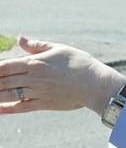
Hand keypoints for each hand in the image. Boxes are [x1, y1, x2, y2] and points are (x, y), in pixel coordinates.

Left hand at [0, 36, 124, 116]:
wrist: (94, 83)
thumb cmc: (79, 62)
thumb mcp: (59, 49)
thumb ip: (37, 45)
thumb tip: (20, 39)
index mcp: (35, 62)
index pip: (5, 65)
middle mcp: (33, 78)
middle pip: (3, 81)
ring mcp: (37, 92)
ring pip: (8, 95)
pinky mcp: (43, 104)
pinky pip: (20, 107)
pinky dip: (6, 109)